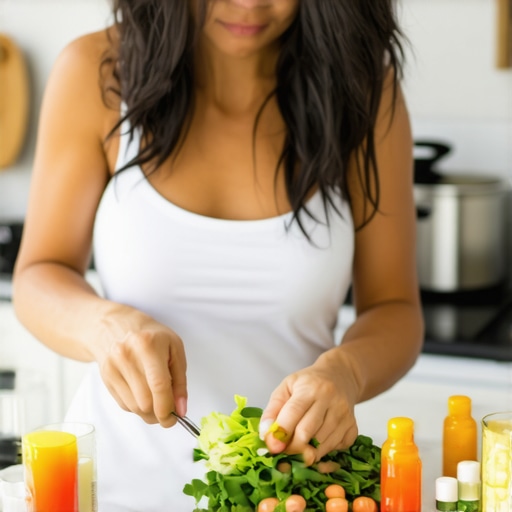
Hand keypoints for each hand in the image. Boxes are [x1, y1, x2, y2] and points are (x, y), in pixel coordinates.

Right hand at [91, 306, 186, 426]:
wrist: (116, 326)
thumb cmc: (152, 336)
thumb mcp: (174, 348)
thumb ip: (180, 380)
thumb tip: (181, 409)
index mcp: (148, 344)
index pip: (158, 384)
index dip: (167, 407)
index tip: (174, 419)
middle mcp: (126, 355)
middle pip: (145, 401)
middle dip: (159, 413)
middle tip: (169, 412)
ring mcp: (112, 367)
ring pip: (134, 407)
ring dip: (149, 412)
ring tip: (157, 401)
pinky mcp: (105, 378)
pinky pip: (124, 405)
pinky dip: (137, 406)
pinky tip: (143, 393)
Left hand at [259, 349, 359, 464]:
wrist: (340, 376)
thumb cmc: (308, 383)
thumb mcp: (286, 387)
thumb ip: (273, 410)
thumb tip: (265, 434)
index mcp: (311, 388)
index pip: (294, 412)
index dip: (281, 432)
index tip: (272, 447)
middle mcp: (331, 400)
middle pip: (307, 433)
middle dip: (292, 447)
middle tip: (283, 450)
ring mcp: (345, 415)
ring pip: (321, 445)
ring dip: (306, 451)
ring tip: (299, 444)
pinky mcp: (353, 428)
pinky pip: (335, 449)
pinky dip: (323, 451)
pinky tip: (318, 440)